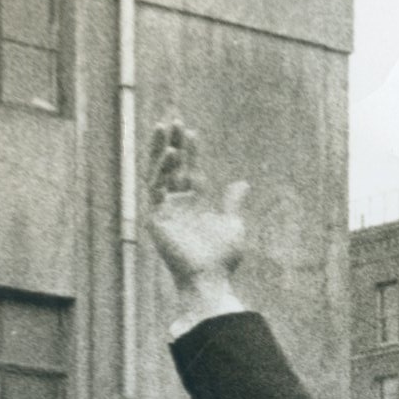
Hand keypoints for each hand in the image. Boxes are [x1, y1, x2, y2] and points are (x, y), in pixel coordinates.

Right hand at [143, 120, 249, 300]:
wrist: (210, 278)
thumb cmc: (222, 257)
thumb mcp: (232, 224)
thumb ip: (232, 201)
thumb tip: (242, 183)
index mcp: (194, 202)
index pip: (190, 169)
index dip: (190, 151)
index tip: (191, 131)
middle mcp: (177, 202)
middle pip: (171, 166)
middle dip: (171, 143)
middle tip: (172, 120)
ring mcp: (164, 209)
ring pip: (159, 172)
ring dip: (162, 150)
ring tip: (166, 129)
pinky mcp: (155, 217)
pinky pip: (155, 188)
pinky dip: (162, 171)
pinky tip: (171, 155)